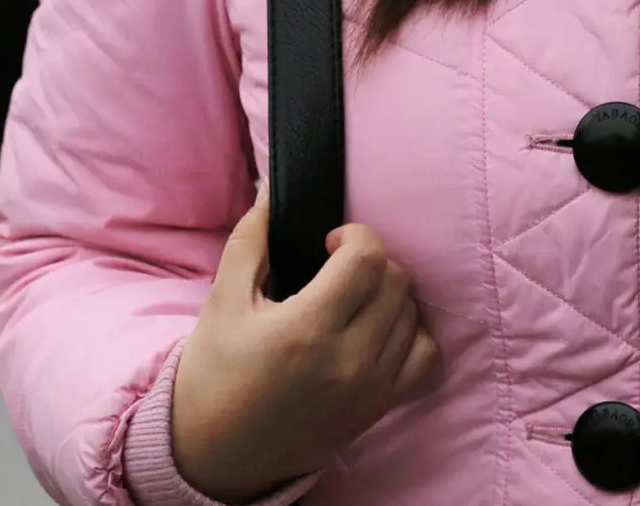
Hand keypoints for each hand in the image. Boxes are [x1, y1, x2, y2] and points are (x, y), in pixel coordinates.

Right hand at [169, 202, 439, 500]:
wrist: (216, 453)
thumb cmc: (214, 373)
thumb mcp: (222, 301)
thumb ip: (252, 237)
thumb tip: (275, 186)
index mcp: (306, 330)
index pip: (368, 258)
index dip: (354, 236)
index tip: (330, 243)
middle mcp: (347, 362)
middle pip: (396, 281)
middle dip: (371, 261)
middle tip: (339, 269)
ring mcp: (369, 390)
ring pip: (412, 314)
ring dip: (389, 294)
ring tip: (353, 299)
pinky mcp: (378, 410)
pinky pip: (425, 358)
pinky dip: (411, 335)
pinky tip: (379, 330)